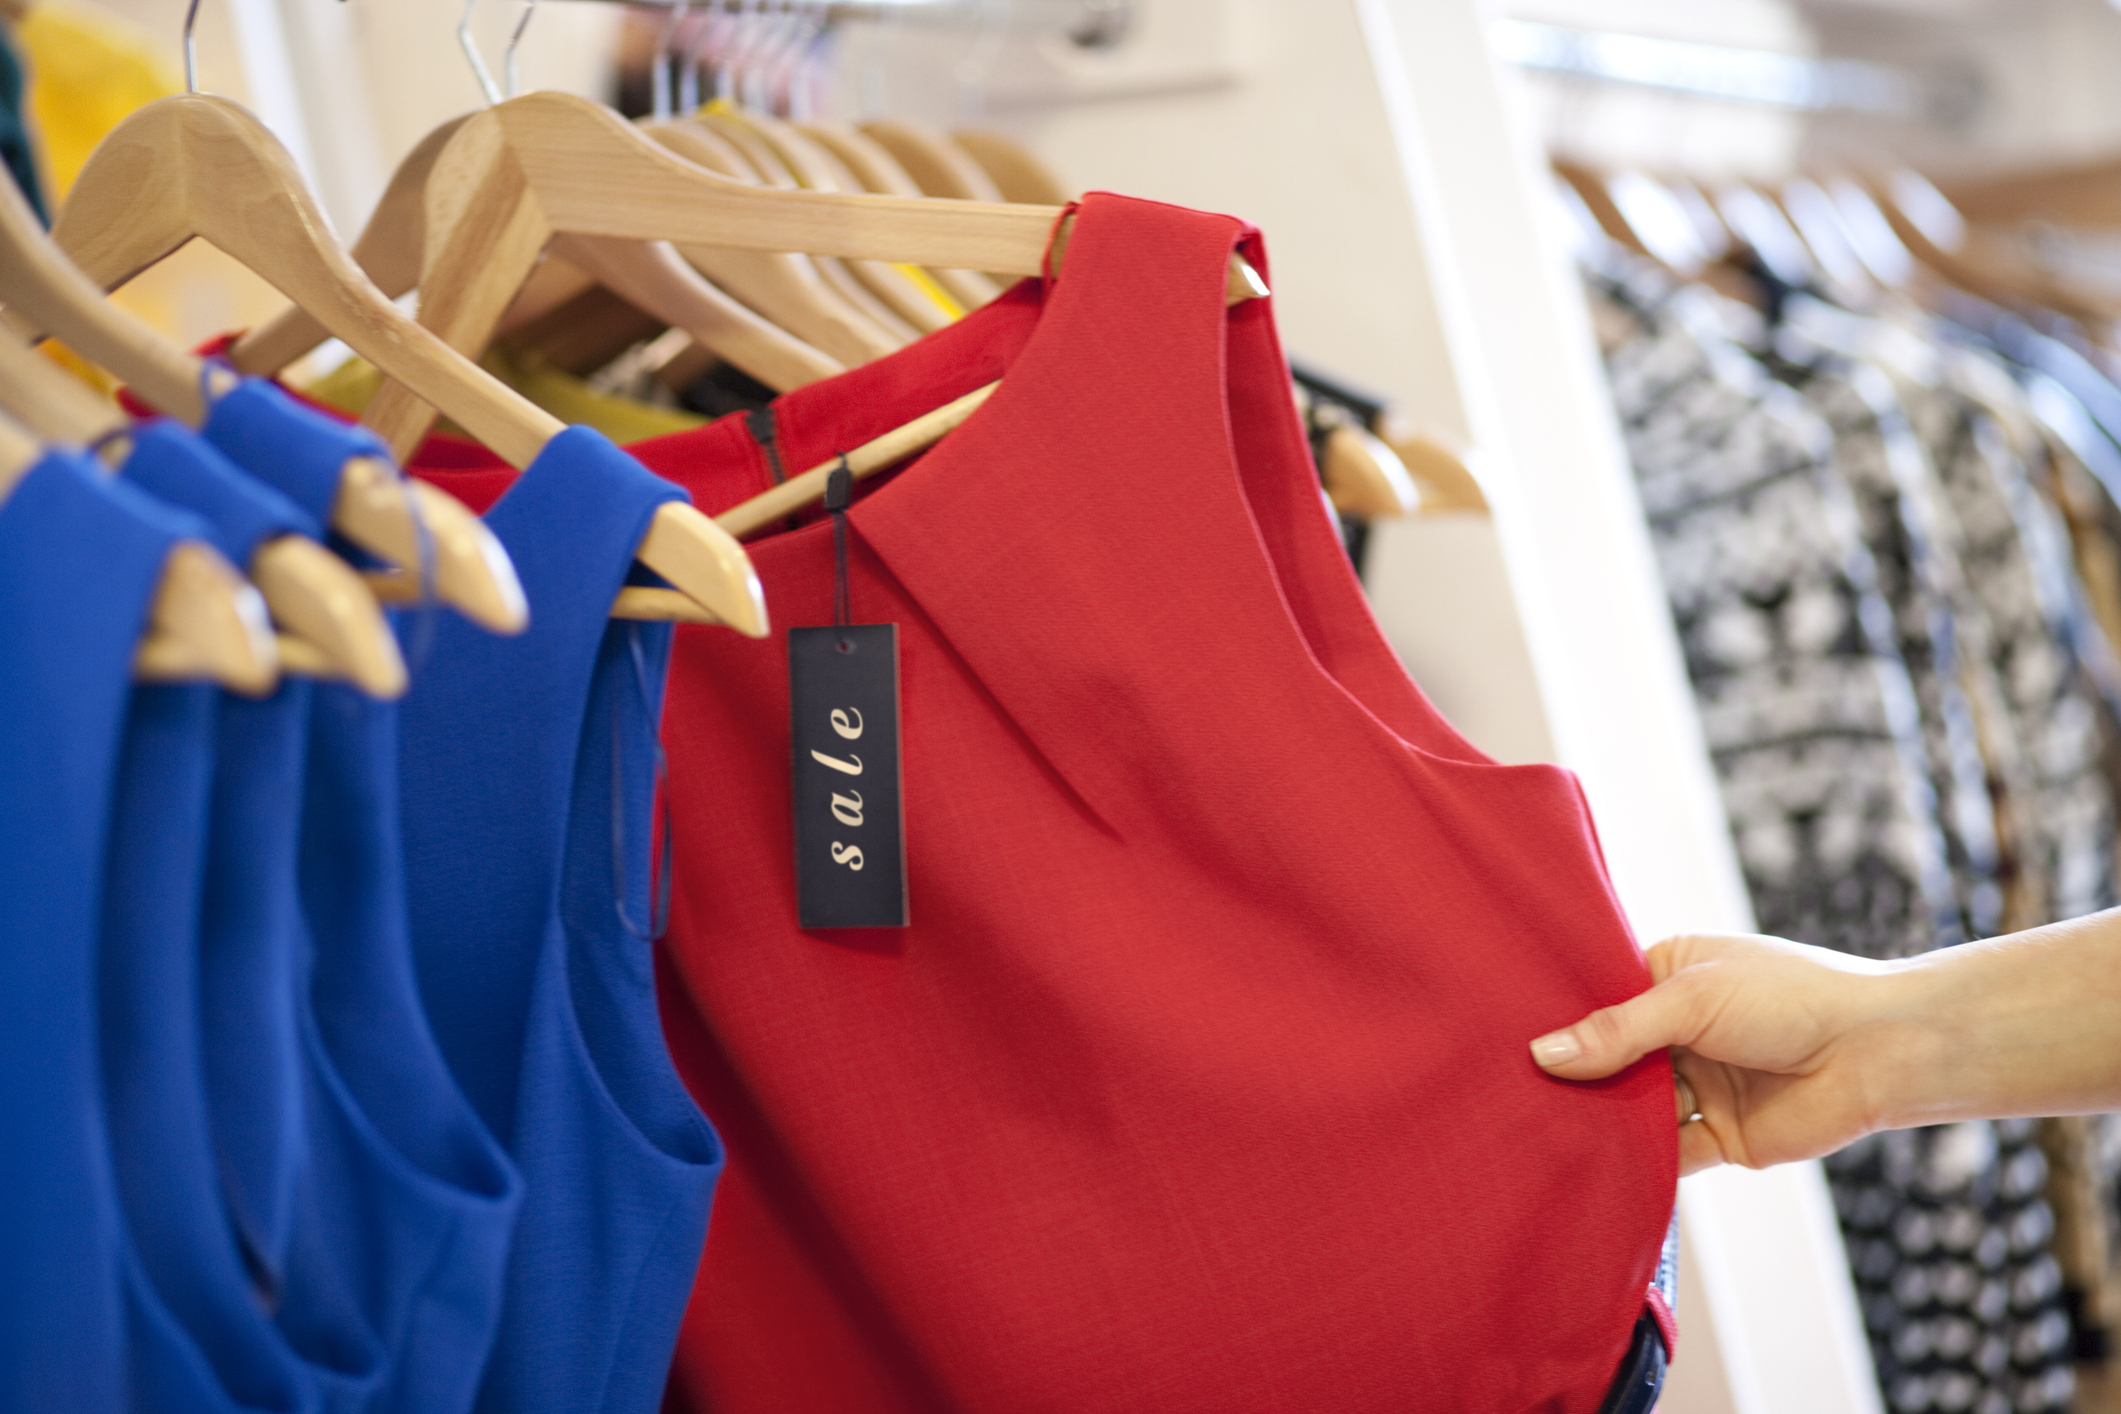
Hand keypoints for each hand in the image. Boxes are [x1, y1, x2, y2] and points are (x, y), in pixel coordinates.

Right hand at [1530, 932, 1903, 1176]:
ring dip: (1599, 1120)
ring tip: (1535, 1130)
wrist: (1879, 1053)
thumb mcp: (1692, 1000)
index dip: (1559, 1016)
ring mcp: (1698, 1084)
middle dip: (1572, 1074)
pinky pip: (1666, 1152)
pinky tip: (1593, 1166)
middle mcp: (1679, 1030)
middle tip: (1506, 1090)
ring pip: (1632, 1107)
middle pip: (1609, 1057)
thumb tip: (1542, 1054)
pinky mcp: (1718, 1137)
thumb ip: (1618, 1032)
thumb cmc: (1792, 997)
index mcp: (1670, 975)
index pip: (1599, 996)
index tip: (1501, 1033)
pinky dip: (1636, 1162)